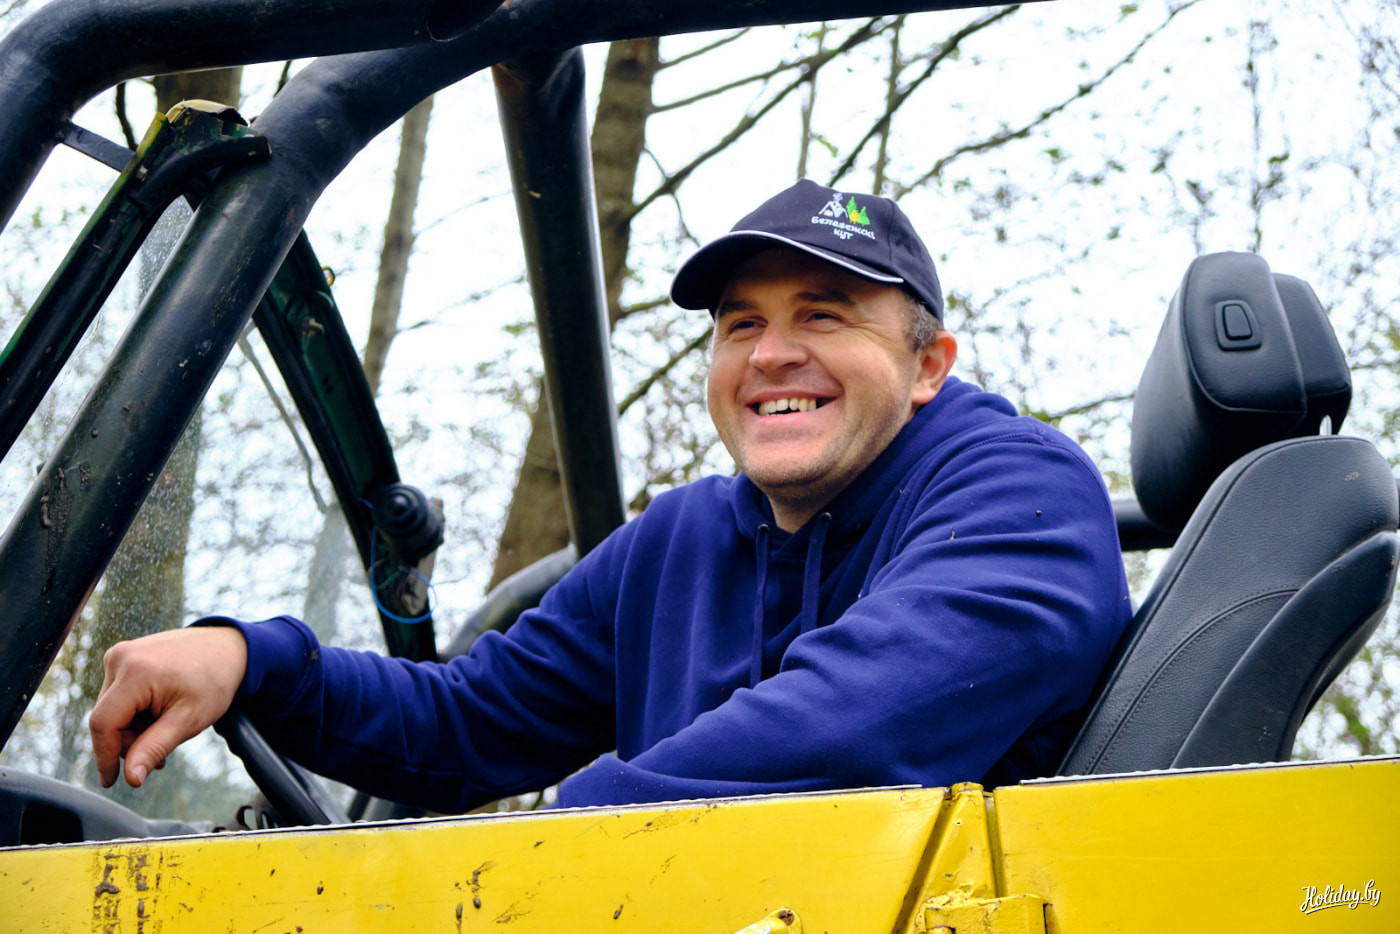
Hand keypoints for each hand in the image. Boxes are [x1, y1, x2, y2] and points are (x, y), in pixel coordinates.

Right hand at [89, 626, 247, 788]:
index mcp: (134, 672)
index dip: (105, 757)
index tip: (111, 781)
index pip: (103, 724)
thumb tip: (131, 778)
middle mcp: (120, 658)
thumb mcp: (188, 720)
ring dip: (133, 728)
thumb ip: (155, 748)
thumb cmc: (214, 680)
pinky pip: (119, 695)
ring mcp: (121, 654)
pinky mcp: (124, 656)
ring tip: (166, 730)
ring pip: (112, 709)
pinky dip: (135, 712)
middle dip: (130, 742)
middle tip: (161, 753)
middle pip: (107, 718)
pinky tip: (159, 714)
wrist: (228, 648)